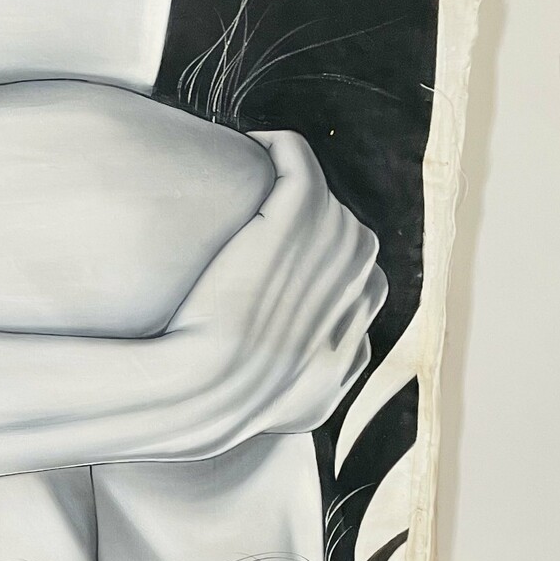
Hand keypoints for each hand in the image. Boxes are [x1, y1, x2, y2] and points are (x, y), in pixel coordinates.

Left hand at [167, 129, 386, 453]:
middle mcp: (361, 280)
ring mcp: (335, 242)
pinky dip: (267, 148)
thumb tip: (327, 389)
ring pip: (312, 198)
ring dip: (276, 189)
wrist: (198, 390)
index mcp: (359, 332)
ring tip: (232, 194)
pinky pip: (291, 157)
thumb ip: (317, 391)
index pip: (348, 283)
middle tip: (240, 234)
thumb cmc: (222, 407)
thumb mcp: (290, 412)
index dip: (302, 271)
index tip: (257, 272)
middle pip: (335, 235)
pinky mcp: (303, 208)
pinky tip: (235, 153)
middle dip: (295, 231)